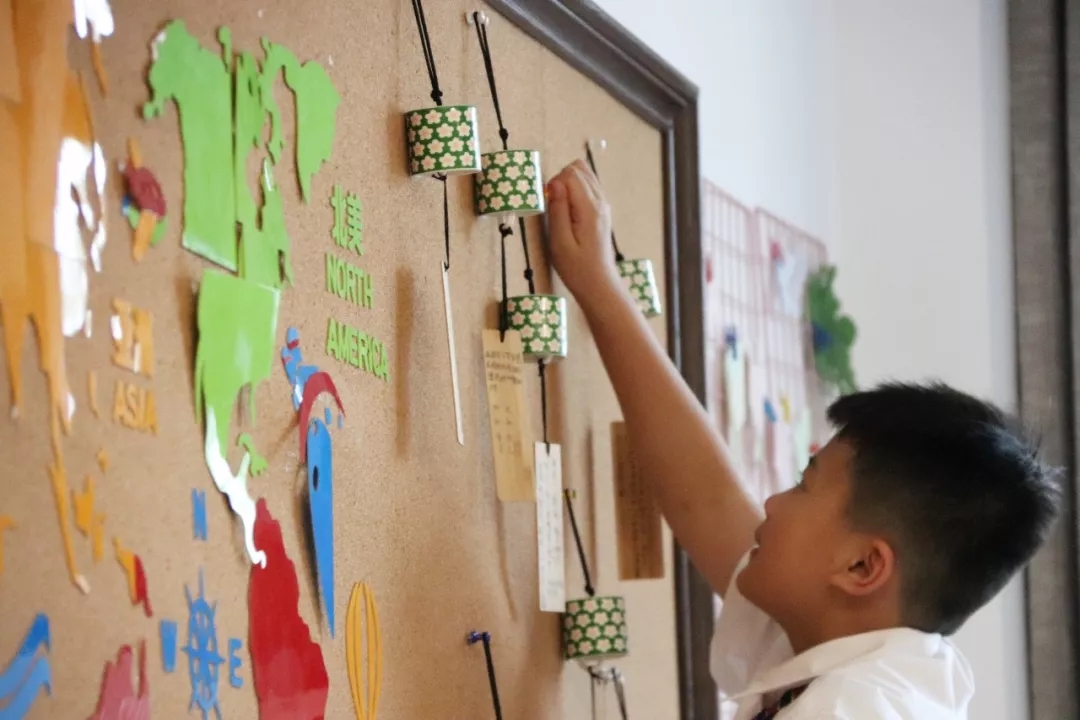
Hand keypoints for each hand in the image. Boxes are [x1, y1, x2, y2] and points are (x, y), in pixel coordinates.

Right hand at [545, 160, 620, 310]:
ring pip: (585, 174)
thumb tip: (554, 183)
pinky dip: (576, 190)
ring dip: (568, 184)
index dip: (554, 184)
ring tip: (561, 208)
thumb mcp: (560, 242)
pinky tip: (570, 210)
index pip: (570, 174)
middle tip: (554, 207)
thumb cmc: (576, 267)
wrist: (598, 283)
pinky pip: (589, 185)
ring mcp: (603, 204)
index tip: (549, 205)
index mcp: (589, 208)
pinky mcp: (602, 209)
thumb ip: (557, 210)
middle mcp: (600, 201)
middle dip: (560, 180)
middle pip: (578, 169)